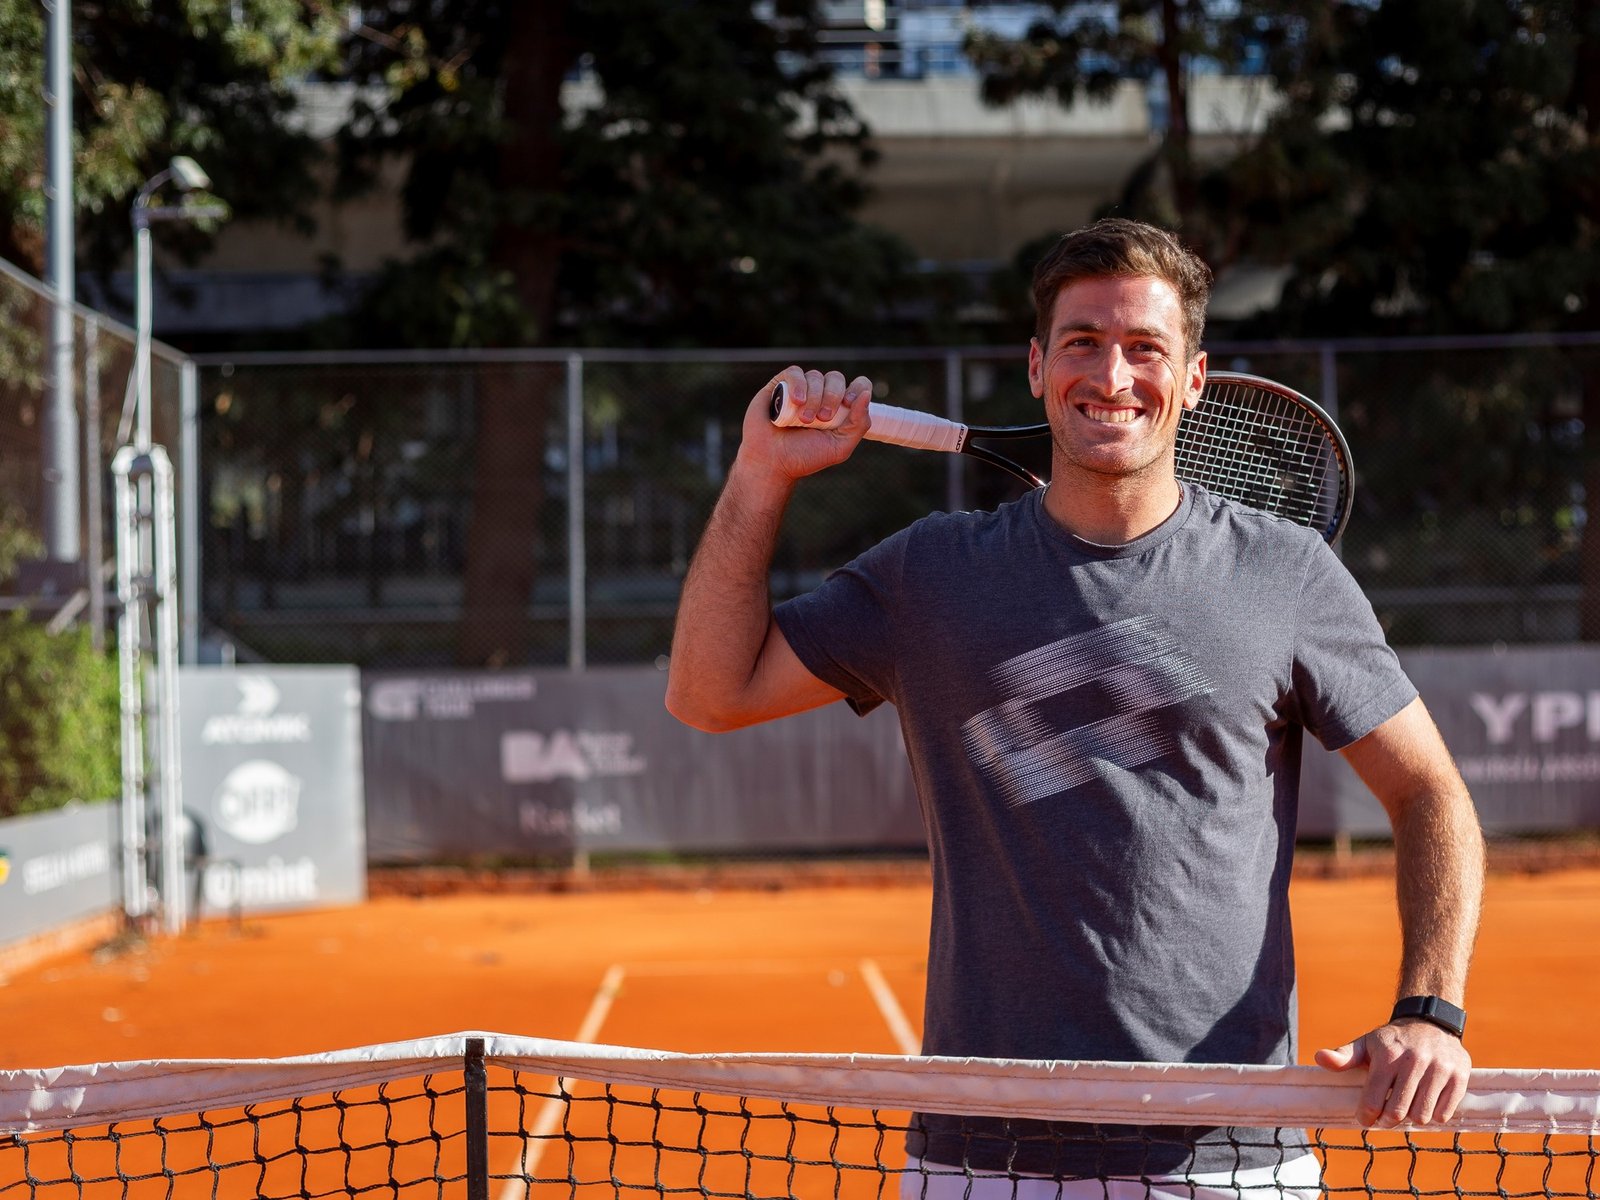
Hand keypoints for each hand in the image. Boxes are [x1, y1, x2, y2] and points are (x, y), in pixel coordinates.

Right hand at [737, 366, 872, 482]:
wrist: (772, 463)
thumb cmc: (805, 457)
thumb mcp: (839, 447)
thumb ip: (859, 424)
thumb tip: (867, 394)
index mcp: (839, 409)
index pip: (858, 386)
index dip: (857, 388)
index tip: (848, 404)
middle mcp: (821, 396)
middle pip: (836, 378)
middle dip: (832, 397)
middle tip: (822, 419)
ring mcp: (801, 389)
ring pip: (816, 376)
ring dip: (813, 397)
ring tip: (804, 420)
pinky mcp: (780, 385)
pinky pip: (794, 373)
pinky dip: (798, 385)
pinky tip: (796, 402)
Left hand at [1315, 1020, 1471, 1127]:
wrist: (1431, 1022)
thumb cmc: (1393, 1040)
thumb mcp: (1366, 1044)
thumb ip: (1343, 1056)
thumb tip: (1320, 1058)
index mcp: (1388, 1055)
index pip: (1373, 1098)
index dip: (1366, 1115)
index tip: (1364, 1119)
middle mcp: (1414, 1061)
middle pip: (1397, 1111)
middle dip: (1388, 1120)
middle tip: (1385, 1118)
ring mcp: (1439, 1069)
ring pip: (1422, 1115)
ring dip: (1411, 1119)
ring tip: (1406, 1108)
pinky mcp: (1459, 1077)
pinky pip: (1444, 1113)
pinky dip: (1434, 1116)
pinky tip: (1426, 1104)